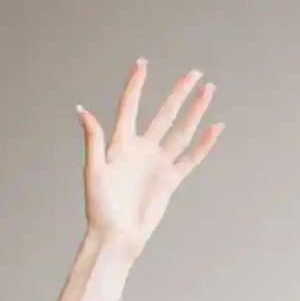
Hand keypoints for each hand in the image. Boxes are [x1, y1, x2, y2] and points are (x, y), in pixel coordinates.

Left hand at [77, 59, 222, 255]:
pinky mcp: (170, 180)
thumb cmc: (100, 207)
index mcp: (120, 144)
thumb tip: (83, 110)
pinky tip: (216, 127)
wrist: (117, 236)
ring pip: (181, 131)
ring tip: (209, 91)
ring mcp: (158, 163)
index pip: (130, 107)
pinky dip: (204, 144)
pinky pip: (191, 158)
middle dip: (178, 93)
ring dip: (195, 111)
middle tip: (193, 72)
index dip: (136, 85)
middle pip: (164, 113)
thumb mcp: (93, 171)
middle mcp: (141, 149)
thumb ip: (94, 140)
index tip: (142, 64)